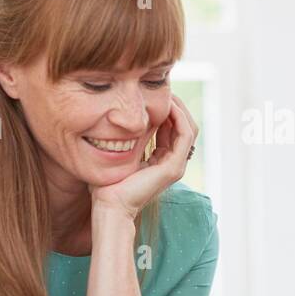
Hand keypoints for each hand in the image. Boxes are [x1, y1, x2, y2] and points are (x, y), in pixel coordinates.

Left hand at [90, 95, 197, 220]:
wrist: (109, 206)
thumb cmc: (107, 184)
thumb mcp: (118, 153)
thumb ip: (125, 138)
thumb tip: (118, 119)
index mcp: (161, 160)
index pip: (173, 129)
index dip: (167, 109)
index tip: (153, 93)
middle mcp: (172, 163)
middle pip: (185, 126)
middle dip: (176, 106)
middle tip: (164, 89)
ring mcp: (176, 165)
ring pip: (188, 127)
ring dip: (179, 108)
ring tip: (166, 94)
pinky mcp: (174, 167)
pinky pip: (185, 134)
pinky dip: (178, 116)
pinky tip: (166, 105)